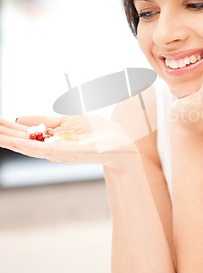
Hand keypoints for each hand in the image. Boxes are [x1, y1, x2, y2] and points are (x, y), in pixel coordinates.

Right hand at [0, 114, 138, 165]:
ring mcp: (57, 152)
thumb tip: (19, 118)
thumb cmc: (97, 132)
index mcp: (50, 140)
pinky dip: (28, 145)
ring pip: (27, 147)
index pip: (23, 134)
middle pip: (20, 141)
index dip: (7, 128)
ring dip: (9, 140)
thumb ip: (45, 120)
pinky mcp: (67, 154)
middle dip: (3, 134)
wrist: (120, 144)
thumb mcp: (67, 120)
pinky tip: (14, 142)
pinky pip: (44, 149)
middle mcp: (50, 148)